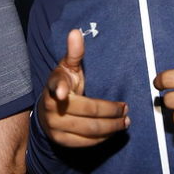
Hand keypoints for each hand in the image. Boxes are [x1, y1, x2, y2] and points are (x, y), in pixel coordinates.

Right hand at [38, 28, 129, 146]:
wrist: (47, 110)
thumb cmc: (64, 83)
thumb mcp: (67, 67)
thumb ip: (74, 52)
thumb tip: (76, 31)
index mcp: (55, 85)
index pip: (58, 86)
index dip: (61, 89)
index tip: (64, 92)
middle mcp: (52, 108)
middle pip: (88, 112)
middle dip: (111, 112)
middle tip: (126, 109)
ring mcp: (55, 127)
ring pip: (89, 130)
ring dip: (111, 127)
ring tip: (125, 121)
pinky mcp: (61, 141)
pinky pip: (86, 142)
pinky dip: (103, 138)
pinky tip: (113, 131)